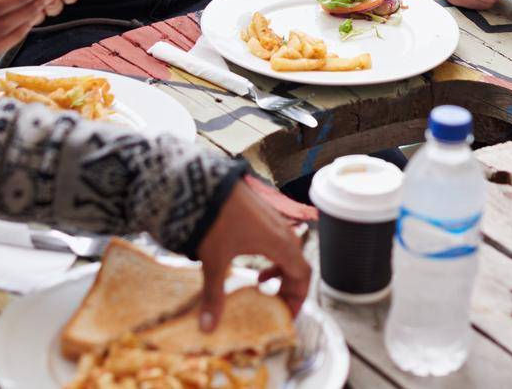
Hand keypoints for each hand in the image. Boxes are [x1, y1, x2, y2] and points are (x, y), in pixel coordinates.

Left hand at [195, 177, 309, 329]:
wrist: (207, 183)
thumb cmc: (216, 219)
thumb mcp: (214, 262)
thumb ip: (214, 296)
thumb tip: (208, 328)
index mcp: (280, 245)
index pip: (303, 276)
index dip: (298, 298)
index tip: (286, 316)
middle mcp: (283, 232)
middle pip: (298, 266)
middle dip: (289, 289)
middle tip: (275, 307)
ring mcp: (275, 221)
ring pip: (289, 253)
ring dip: (281, 272)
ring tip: (262, 285)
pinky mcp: (264, 215)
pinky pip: (280, 242)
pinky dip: (274, 258)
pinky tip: (254, 264)